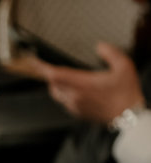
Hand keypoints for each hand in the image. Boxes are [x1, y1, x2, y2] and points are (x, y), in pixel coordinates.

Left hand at [12, 43, 143, 123]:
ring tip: (63, 76)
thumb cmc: (126, 93)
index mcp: (83, 84)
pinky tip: (75, 89)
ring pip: (57, 94)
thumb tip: (99, 46)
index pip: (55, 75)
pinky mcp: (78, 113)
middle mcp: (75, 97)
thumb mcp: (124, 66)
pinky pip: (64, 102)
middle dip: (49, 75)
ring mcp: (75, 107)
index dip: (42, 67)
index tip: (34, 61)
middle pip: (52, 84)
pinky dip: (64, 93)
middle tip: (49, 66)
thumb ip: (110, 52)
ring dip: (57, 84)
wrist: (128, 116)